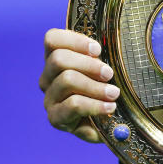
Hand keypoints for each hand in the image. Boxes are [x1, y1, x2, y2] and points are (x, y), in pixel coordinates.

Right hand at [39, 28, 118, 142]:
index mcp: (58, 59)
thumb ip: (103, 54)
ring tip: (114, 93)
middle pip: (58, 59)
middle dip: (88, 64)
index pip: (52, 39)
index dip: (75, 41)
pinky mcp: (55, 117)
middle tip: (109, 74)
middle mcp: (48, 77)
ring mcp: (49, 97)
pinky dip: (95, 105)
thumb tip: (113, 39)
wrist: (109, 123)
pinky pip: (73, 105)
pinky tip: (110, 107)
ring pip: (67, 80)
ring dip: (95, 86)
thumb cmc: (109, 88)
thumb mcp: (107, 67)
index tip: (98, 49)